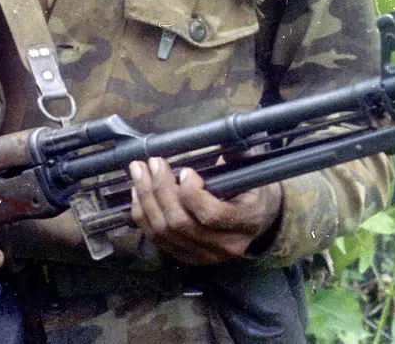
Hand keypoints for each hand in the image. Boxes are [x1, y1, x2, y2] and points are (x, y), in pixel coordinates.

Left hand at [129, 157, 282, 264]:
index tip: (185, 171)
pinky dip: (143, 214)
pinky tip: (139, 192)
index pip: (211, 215)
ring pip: (164, 231)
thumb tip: (221, 137)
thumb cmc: (250, 189)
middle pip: (181, 223)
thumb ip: (237, 156)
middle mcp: (226, 245)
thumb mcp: (251, 171)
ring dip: (147, 199)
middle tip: (153, 163)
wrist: (256, 218)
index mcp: (247, 221)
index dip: (191, 193)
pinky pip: (156, 239)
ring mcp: (205, 256)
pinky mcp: (187, 257)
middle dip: (160, 189)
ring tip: (139, 172)